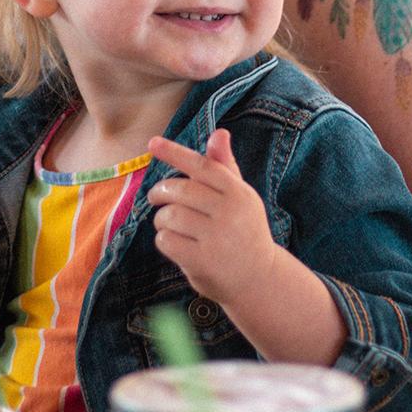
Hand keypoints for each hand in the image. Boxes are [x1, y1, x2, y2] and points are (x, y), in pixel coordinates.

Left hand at [146, 130, 277, 305]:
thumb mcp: (240, 198)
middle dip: (161, 192)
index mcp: (239, 192)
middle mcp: (230, 212)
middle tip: (157, 197)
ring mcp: (217, 237)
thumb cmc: (244, 230)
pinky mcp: (203, 260)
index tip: (152, 143)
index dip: (175, 153)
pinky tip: (175, 244)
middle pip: (179, 190)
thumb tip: (219, 132)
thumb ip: (224, 167)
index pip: (202, 166)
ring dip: (161, 219)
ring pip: (169, 216)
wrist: (259, 278)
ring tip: (169, 225)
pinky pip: (166, 240)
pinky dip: (164, 240)